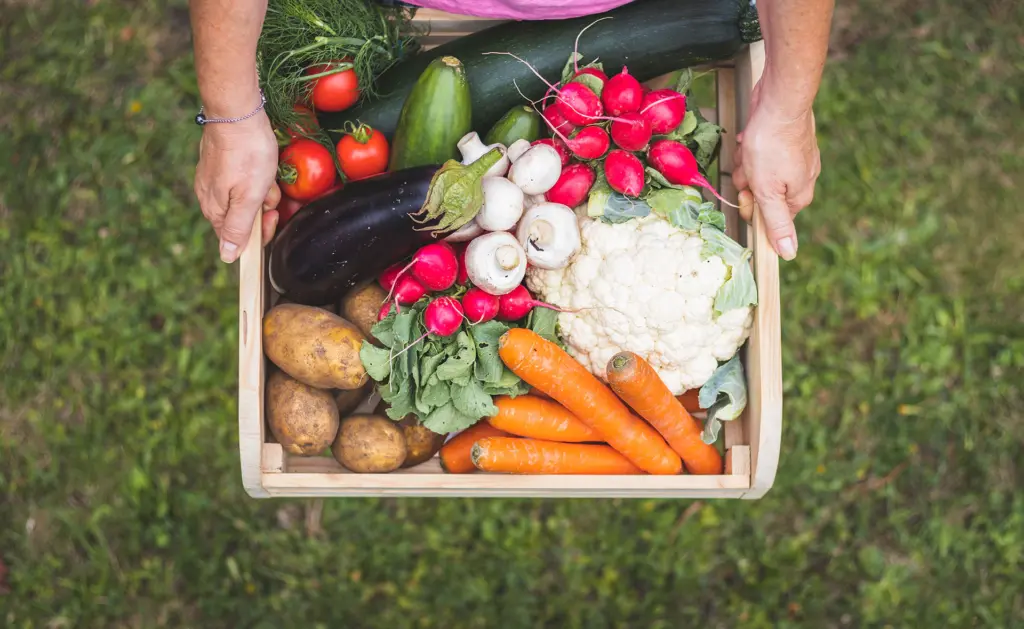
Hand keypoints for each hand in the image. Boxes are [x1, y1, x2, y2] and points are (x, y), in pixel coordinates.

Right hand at [194, 110, 281, 262]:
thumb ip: (237, 229)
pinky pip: (242, 180)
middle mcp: (209, 198)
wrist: (236, 113)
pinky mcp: (220, 164)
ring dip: (261, 189)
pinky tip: (260, 164)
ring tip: (265, 172)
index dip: (260, 232)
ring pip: (245, 197)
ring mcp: (213, 180)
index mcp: (215, 211)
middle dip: (262, 207)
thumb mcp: (248, 198)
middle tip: (269, 189)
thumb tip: (227, 257)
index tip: (272, 215)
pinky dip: (256, 175)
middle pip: (243, 218)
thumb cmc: (247, 156)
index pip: (237, 239)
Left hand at [733, 80, 821, 260]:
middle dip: (748, 180)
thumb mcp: (770, 191)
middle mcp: (798, 180)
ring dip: (746, 162)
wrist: (779, 101)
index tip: (749, 190)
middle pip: (759, 194)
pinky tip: (751, 137)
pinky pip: (757, 154)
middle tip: (752, 166)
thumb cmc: (773, 146)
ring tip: (752, 148)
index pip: (768, 218)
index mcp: (798, 196)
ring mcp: (790, 160)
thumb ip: (778, 224)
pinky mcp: (781, 143)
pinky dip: (750, 147)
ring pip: (755, 173)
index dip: (752, 205)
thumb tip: (789, 254)